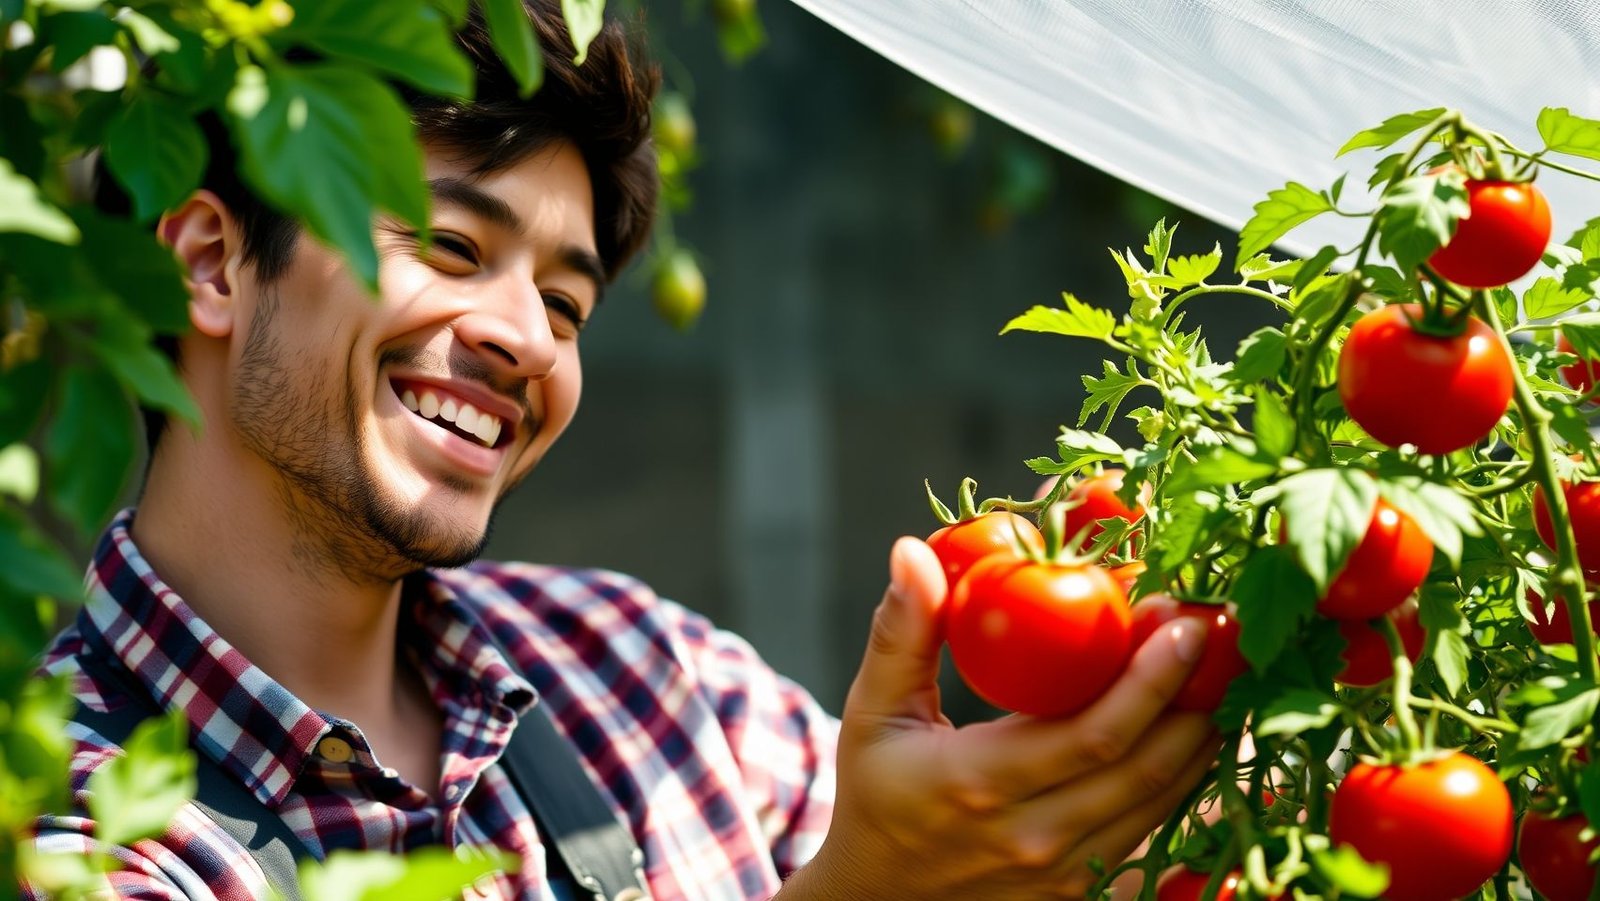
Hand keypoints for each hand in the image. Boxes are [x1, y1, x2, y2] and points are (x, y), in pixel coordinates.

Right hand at [782, 537, 1221, 899]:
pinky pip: (1152, 831)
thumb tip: (913, 552)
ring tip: (1222, 674)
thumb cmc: (877, 793)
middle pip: (1145, 767)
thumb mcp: (874, 711)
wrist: (879, 896)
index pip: (1093, 733)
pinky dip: (1185, 780)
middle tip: (1215, 633)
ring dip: (1200, 737)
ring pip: (1161, 803)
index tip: (1180, 620)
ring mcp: (1063, 872)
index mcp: (981, 784)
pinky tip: (1197, 732)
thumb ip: (901, 633)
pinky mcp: (1081, 890)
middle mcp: (1032, 836)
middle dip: (1192, 696)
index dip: (1149, 678)